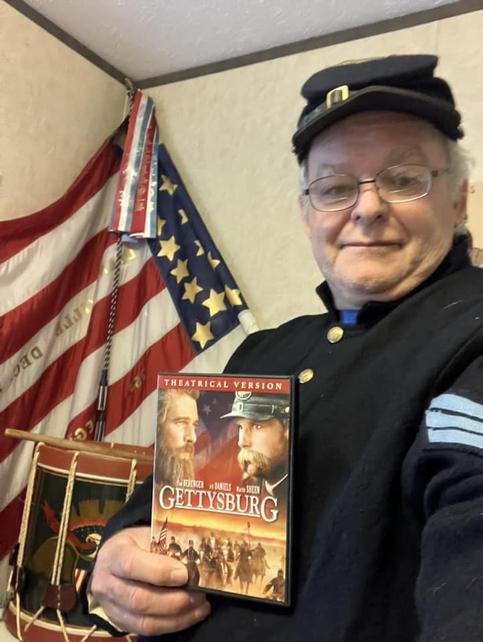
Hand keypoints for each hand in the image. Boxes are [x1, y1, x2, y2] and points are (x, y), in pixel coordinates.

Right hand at [90, 526, 210, 635]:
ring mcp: (110, 606)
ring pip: (144, 621)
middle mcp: (106, 582)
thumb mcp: (149, 535)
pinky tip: (190, 615)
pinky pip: (146, 631)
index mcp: (114, 553)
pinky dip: (172, 625)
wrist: (117, 559)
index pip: (132, 565)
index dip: (160, 572)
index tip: (184, 574)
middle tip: (199, 594)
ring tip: (200, 606)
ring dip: (177, 617)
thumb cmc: (139, 544)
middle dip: (174, 600)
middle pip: (139, 599)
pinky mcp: (119, 622)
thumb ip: (166, 547)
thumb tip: (194, 563)